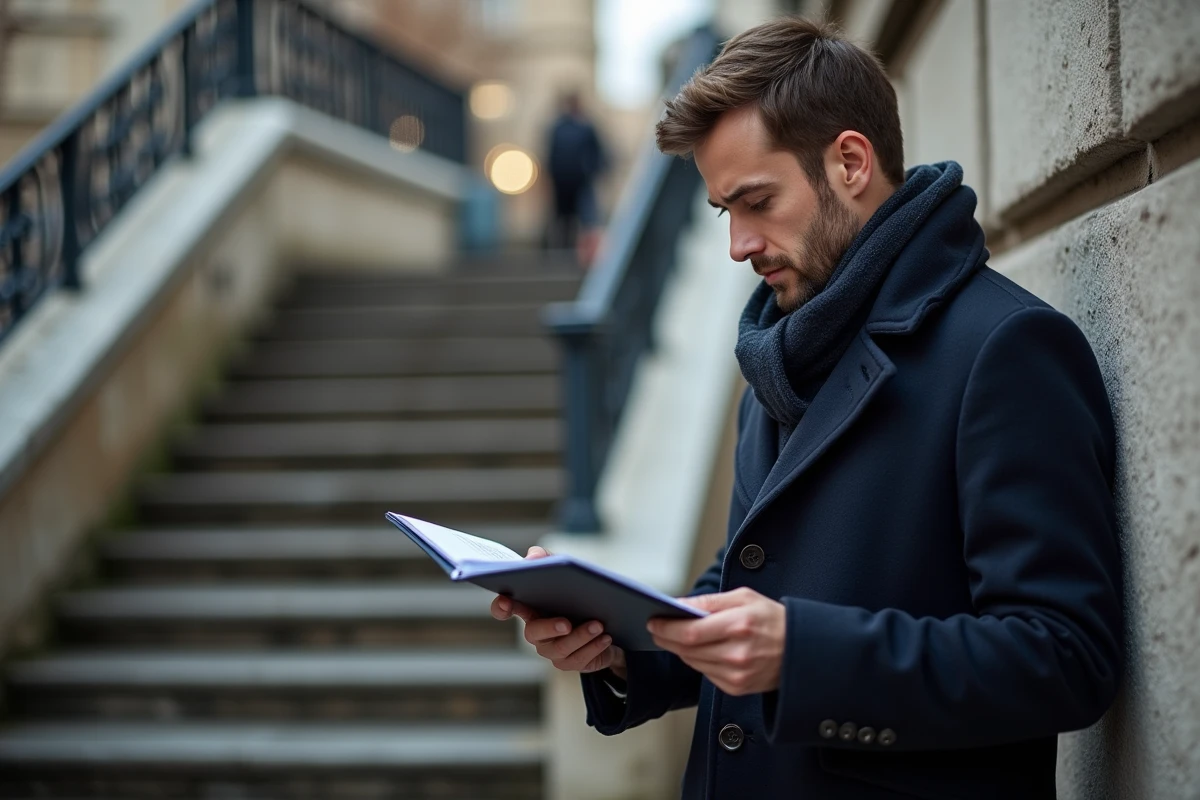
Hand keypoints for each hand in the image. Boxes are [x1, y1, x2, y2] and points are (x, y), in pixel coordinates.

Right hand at [490, 546, 627, 678]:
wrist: (609, 624)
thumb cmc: (579, 597)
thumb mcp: (566, 574)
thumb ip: (548, 560)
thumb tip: (533, 556)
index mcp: (531, 609)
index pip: (507, 608)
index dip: (501, 606)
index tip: (504, 600)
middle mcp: (536, 632)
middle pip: (533, 633)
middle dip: (550, 627)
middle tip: (566, 623)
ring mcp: (552, 650)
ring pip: (561, 648)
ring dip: (581, 636)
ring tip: (599, 625)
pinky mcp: (570, 662)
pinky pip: (579, 659)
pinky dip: (594, 647)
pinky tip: (606, 637)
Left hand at [647, 587, 784, 695]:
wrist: (801, 650)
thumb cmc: (772, 618)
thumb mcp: (744, 598)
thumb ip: (709, 602)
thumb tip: (678, 605)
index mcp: (740, 625)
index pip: (690, 632)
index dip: (667, 628)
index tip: (653, 621)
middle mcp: (738, 654)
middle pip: (687, 649)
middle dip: (667, 638)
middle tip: (656, 628)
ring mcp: (737, 675)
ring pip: (693, 662)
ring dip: (680, 650)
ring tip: (674, 637)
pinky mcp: (737, 688)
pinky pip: (705, 673)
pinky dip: (697, 661)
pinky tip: (699, 650)